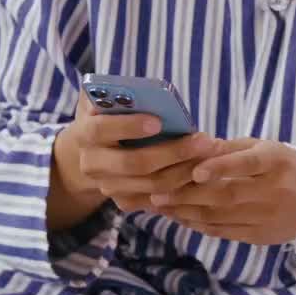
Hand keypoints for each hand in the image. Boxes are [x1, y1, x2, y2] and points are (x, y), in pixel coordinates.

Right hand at [49, 94, 217, 229]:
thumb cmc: (106, 116)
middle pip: (134, 164)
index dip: (128, 126)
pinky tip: (205, 170)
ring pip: (153, 186)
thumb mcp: (105, 100)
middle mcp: (92, 165)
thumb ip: (118, 93)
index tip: (157, 121)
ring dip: (186, 170)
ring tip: (211, 151)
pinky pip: (160, 200)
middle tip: (204, 139)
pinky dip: (184, 185)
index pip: (101, 130)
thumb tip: (148, 92)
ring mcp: (108, 187)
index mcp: (84, 133)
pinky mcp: (125, 202)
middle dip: (172, 152)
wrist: (88, 152)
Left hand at [149, 139, 295, 245]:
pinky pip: (224, 231)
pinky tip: (180, 217)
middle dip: (189, 194)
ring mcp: (267, 216)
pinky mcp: (260, 236)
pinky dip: (199, 225)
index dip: (222, 167)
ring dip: (186, 211)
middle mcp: (274, 190)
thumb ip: (231, 149)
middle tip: (157, 190)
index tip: (196, 171)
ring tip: (161, 204)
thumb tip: (195, 145)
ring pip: (221, 216)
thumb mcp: (265, 148)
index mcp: (276, 162)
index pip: (248, 164)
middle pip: (227, 194)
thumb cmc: (284, 166)